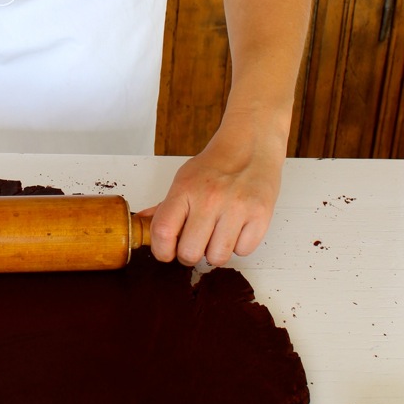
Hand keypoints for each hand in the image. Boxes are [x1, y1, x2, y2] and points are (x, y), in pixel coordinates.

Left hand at [141, 113, 286, 266]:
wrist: (250, 145)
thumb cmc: (216, 164)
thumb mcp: (184, 178)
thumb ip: (165, 205)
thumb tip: (143, 223)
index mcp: (185, 188)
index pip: (163, 231)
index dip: (161, 250)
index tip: (166, 252)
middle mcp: (210, 198)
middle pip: (190, 252)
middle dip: (189, 255)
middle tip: (195, 243)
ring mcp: (237, 208)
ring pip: (218, 258)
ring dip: (215, 252)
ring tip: (218, 234)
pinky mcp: (260, 216)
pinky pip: (244, 252)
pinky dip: (240, 245)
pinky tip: (238, 227)